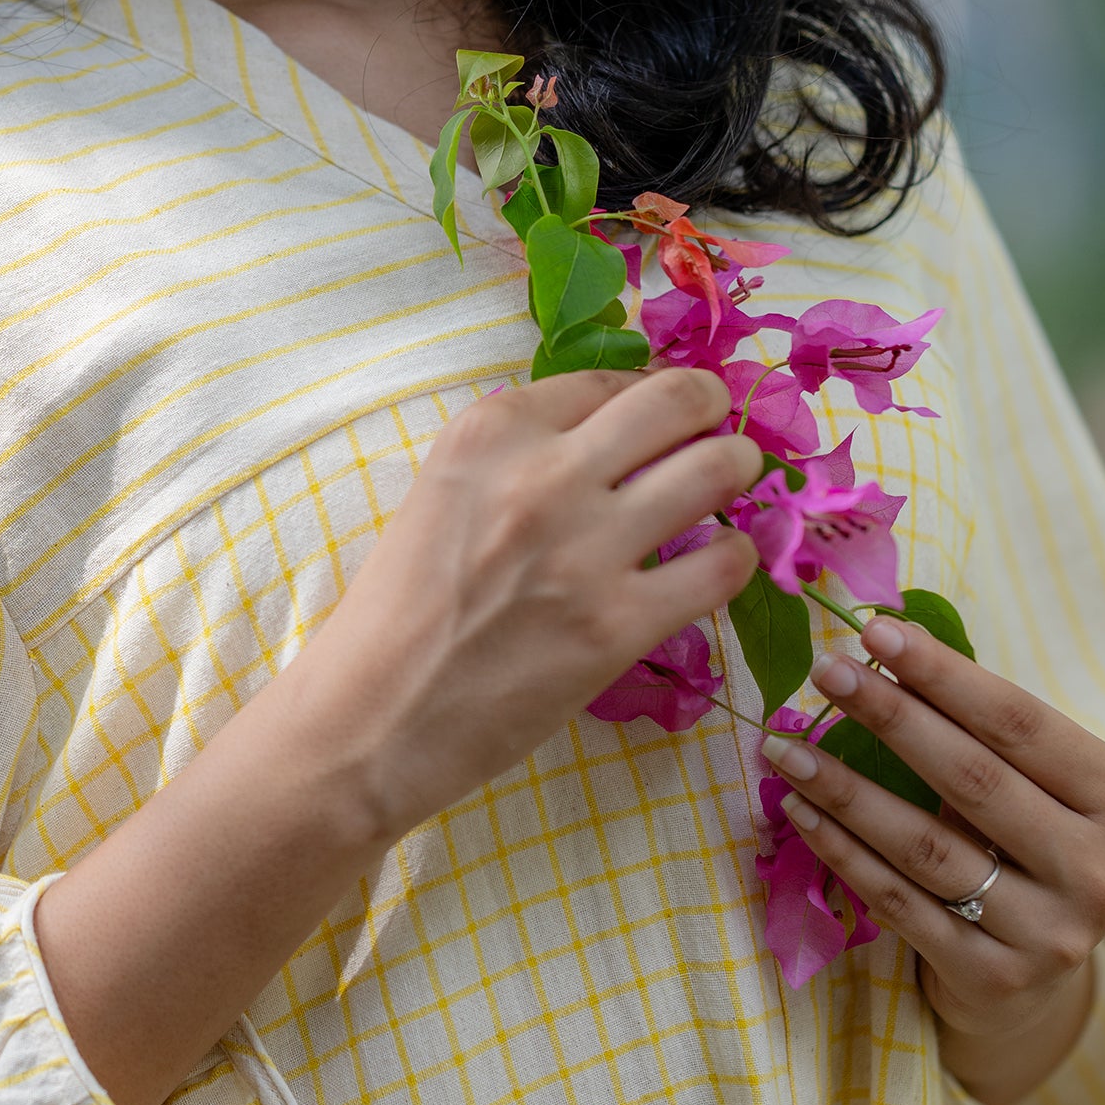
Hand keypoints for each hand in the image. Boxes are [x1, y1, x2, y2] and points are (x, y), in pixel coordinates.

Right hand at [38, 364, 761, 1104]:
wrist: (366, 724)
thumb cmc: (394, 618)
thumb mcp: (442, 497)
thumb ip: (515, 460)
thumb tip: (607, 439)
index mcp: (489, 431)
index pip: (604, 380)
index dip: (647, 392)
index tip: (667, 410)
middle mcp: (542, 471)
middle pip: (676, 400)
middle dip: (712, 406)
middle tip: (721, 429)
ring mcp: (587, 547)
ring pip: (715, 470)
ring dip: (738, 470)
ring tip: (737, 482)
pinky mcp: (619, 623)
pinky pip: (721, 566)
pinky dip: (736, 558)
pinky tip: (722, 565)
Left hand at [760, 618, 1104, 1104]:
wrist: (1037, 972)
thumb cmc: (1026, 840)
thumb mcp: (1038, 783)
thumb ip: (985, 728)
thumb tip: (886, 639)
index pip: (1021, 723)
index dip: (944, 674)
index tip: (875, 629)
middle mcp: (1099, 872)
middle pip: (974, 780)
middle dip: (891, 717)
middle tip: (824, 670)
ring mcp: (1049, 934)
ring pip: (927, 848)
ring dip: (847, 790)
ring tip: (786, 749)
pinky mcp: (993, 978)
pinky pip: (900, 903)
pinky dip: (842, 851)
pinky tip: (799, 811)